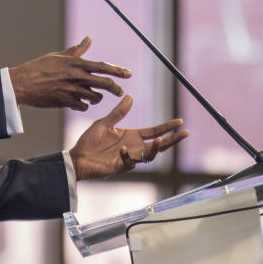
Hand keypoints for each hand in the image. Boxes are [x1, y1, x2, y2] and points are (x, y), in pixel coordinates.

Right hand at [8, 37, 130, 110]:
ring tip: (94, 96)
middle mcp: (76, 77)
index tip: (129, 74)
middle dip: (116, 88)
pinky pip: (82, 106)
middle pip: (104, 83)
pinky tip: (80, 103)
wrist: (22, 84)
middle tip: (121, 91)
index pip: (102, 66)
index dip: (118, 70)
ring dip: (97, 98)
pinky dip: (83, 105)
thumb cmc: (38, 67)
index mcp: (76, 63)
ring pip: (95, 97)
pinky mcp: (65, 102)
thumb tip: (88, 39)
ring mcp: (72, 91)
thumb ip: (76, 50)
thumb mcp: (58, 56)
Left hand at [68, 95, 189, 180]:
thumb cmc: (90, 141)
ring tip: (159, 139)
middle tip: (185, 133)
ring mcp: (128, 158)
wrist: (77, 157)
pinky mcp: (119, 167)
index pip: (155, 131)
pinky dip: (128, 156)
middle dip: (173, 139)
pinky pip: (129, 163)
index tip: (180, 122)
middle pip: (159, 144)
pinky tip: (123, 149)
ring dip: (155, 148)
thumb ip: (118, 112)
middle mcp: (134, 147)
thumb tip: (130, 96)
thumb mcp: (105, 123)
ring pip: (149, 156)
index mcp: (132, 136)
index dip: (167, 127)